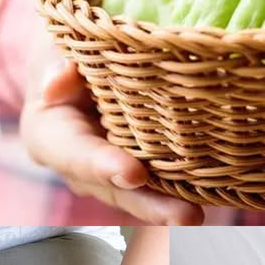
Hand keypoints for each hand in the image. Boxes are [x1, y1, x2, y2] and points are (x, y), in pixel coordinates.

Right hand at [19, 60, 203, 224]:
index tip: (133, 174)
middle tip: (185, 215)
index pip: (74, 153)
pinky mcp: (136, 175)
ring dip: (170, 207)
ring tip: (198, 215)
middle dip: (149, 204)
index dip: (103, 165)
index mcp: (49, 135)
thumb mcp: (54, 48)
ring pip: (139, 196)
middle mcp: (77, 167)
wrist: (80, 65)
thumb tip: (56, 82)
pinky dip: (183, 192)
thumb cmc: (68, 51)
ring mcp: (107, 177)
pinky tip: (215, 197)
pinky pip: (159, 187)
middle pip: (113, 189)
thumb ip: (53, 63)